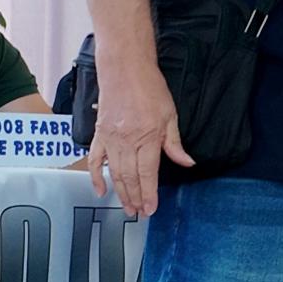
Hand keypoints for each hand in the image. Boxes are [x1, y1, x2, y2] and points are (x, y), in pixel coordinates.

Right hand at [88, 59, 193, 216]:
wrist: (124, 68)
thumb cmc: (150, 88)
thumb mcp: (170, 115)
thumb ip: (174, 143)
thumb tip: (187, 163)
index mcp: (147, 137)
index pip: (148, 174)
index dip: (149, 194)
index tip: (150, 209)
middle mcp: (127, 141)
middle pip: (130, 177)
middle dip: (135, 198)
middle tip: (139, 213)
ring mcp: (110, 138)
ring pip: (114, 172)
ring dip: (120, 192)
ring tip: (126, 206)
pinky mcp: (99, 134)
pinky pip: (95, 159)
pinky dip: (96, 176)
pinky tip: (100, 190)